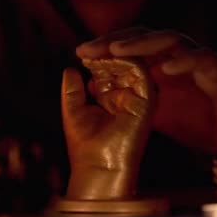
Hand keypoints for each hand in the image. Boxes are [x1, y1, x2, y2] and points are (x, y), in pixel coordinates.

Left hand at [61, 59, 153, 198]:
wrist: (97, 167)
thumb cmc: (85, 145)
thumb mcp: (73, 110)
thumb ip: (72, 89)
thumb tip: (70, 68)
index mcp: (112, 97)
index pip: (108, 67)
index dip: (95, 55)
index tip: (79, 52)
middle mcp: (128, 95)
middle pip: (121, 61)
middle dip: (104, 50)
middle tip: (84, 48)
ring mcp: (138, 96)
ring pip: (132, 61)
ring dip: (112, 52)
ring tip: (92, 51)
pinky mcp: (146, 100)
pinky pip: (139, 71)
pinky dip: (123, 60)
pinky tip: (105, 58)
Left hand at [77, 28, 216, 153]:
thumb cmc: (200, 125)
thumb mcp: (154, 113)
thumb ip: (126, 97)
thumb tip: (91, 84)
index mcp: (166, 65)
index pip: (133, 45)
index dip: (107, 46)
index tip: (79, 53)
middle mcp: (182, 58)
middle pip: (147, 36)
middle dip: (116, 40)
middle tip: (87, 49)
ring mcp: (204, 63)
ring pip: (174, 40)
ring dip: (144, 43)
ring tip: (117, 52)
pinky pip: (206, 61)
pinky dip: (186, 61)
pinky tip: (165, 68)